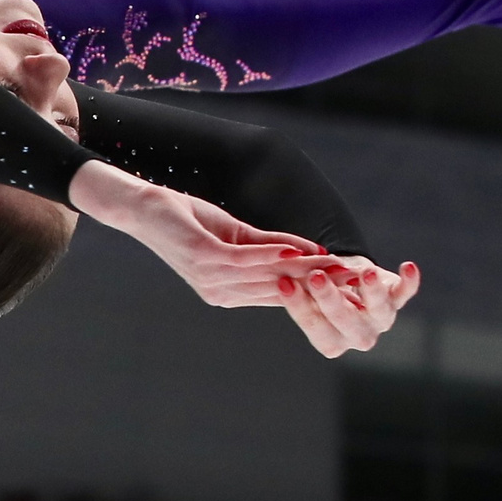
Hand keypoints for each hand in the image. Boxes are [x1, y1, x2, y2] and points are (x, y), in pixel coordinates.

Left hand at [68, 162, 337, 305]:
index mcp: (231, 291)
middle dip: (324, 285)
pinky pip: (245, 260)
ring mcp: (211, 279)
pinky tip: (300, 251)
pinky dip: (273, 255)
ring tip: (341, 266)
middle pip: (284, 290)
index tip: (358, 286)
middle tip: (363, 281)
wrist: (137, 206)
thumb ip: (272, 244)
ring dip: (308, 270)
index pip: (285, 294)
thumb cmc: (185, 217)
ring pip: (269, 277)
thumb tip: (316, 252)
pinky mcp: (202, 258)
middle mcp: (222, 292)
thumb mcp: (235, 232)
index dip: (321, 290)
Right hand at [277, 256, 420, 358]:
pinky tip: (409, 267)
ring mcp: (381, 319)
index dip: (299, 306)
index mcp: (331, 341)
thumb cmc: (319, 292)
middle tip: (315, 277)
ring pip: (379, 310)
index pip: (314, 326)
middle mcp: (358, 336)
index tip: (283, 283)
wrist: (346, 281)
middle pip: (344, 320)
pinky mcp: (397, 298)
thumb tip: (281, 278)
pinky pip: (406, 293)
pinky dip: (410, 282)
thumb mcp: (304, 292)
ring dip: (373, 292)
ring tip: (365, 273)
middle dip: (330, 298)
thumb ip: (297, 289)